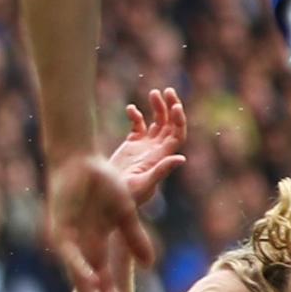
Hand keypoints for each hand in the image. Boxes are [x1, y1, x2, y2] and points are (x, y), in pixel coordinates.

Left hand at [48, 151, 156, 291]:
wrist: (79, 160)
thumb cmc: (102, 183)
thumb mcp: (125, 214)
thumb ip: (135, 239)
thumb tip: (150, 266)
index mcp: (96, 247)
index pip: (107, 283)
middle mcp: (81, 250)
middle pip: (93, 289)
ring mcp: (70, 243)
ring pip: (82, 279)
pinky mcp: (60, 232)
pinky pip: (72, 257)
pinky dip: (82, 271)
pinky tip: (92, 284)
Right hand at [105, 88, 186, 209]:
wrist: (109, 201)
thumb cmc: (125, 198)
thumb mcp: (143, 185)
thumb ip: (161, 170)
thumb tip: (181, 158)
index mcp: (161, 157)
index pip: (177, 135)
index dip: (179, 120)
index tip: (175, 105)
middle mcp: (156, 151)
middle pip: (170, 125)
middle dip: (171, 107)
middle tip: (168, 91)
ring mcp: (144, 147)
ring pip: (157, 123)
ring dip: (158, 107)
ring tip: (154, 92)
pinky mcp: (131, 146)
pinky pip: (139, 126)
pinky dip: (137, 115)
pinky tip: (130, 109)